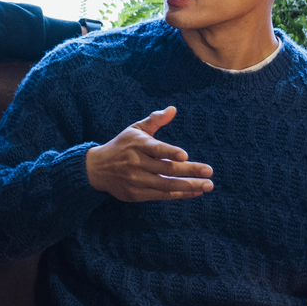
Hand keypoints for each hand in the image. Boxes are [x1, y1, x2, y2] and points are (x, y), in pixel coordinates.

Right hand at [84, 106, 213, 202]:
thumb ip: (155, 120)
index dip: (170, 152)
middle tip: (209, 172)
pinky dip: (179, 194)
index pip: (156, 149)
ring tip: (207, 185)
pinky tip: (194, 192)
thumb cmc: (122, 146)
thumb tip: (173, 109)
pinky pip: (162, 196)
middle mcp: (137, 163)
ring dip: (189, 186)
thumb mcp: (135, 129)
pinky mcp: (137, 194)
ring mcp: (136, 180)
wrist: (97, 169)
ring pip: (166, 185)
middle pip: (166, 169)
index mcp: (138, 145)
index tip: (184, 155)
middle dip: (189, 171)